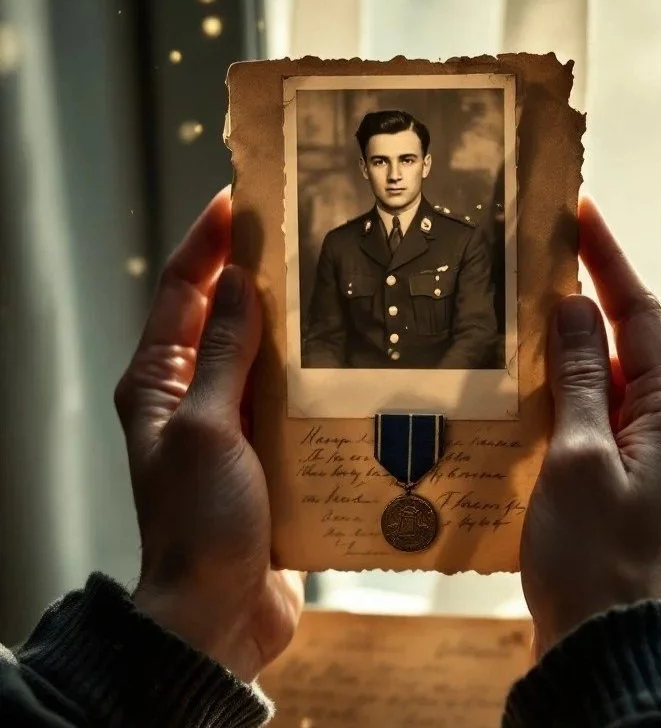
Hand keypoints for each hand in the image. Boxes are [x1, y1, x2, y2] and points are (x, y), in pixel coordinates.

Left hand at [115, 189, 303, 680]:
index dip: (208, 241)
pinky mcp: (266, 451)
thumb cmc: (198, 521)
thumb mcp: (205, 427)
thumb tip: (237, 280)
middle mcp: (192, 394)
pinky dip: (312, 376)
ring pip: (264, 356)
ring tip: (337, 289)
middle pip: (226, 316)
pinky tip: (349, 361)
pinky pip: (289, 398)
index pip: (182, 290)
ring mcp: (232, 423)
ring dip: (294, 326)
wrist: (218, 614)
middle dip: (259, 275)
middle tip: (303, 237)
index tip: (240, 198)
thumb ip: (223, 354)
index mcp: (159, 380)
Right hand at [521, 196, 660, 657]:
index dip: (608, 262)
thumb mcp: (576, 456)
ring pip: (609, 381)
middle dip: (587, 303)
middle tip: (540, 264)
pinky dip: (568, 393)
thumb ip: (581, 378)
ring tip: (526, 319)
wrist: (604, 642)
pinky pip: (598, 415)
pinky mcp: (627, 476)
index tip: (581, 213)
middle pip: (629, 345)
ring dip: (572, 351)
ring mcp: (652, 454)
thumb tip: (577, 307)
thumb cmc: (591, 556)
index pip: (641, 316)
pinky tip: (532, 387)